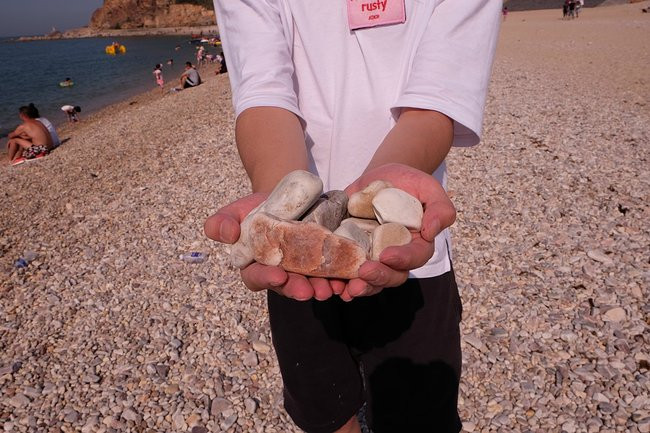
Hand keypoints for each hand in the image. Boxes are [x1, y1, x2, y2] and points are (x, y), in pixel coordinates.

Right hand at [204, 193, 337, 300]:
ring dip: (321, 288)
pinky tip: (346, 279)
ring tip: (331, 288)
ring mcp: (302, 271)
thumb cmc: (256, 209)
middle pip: (288, 286)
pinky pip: (331, 275)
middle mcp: (280, 274)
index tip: (278, 275)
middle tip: (309, 290)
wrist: (287, 199)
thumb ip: (222, 223)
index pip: (257, 277)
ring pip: (311, 285)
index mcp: (255, 266)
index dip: (266, 278)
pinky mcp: (322, 264)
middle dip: (299, 289)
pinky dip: (339, 279)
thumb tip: (226, 233)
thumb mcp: (236, 211)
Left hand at [339, 163, 455, 300]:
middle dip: (379, 278)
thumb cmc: (409, 183)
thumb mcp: (428, 188)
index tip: (387, 255)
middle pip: (392, 276)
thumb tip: (431, 231)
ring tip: (347, 288)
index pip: (415, 258)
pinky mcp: (353, 252)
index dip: (403, 260)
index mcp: (417, 244)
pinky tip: (334, 285)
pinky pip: (348, 273)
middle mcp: (395, 256)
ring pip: (371, 281)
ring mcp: (374, 257)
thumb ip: (440, 208)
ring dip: (360, 287)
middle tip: (365, 272)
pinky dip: (340, 282)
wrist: (380, 177)